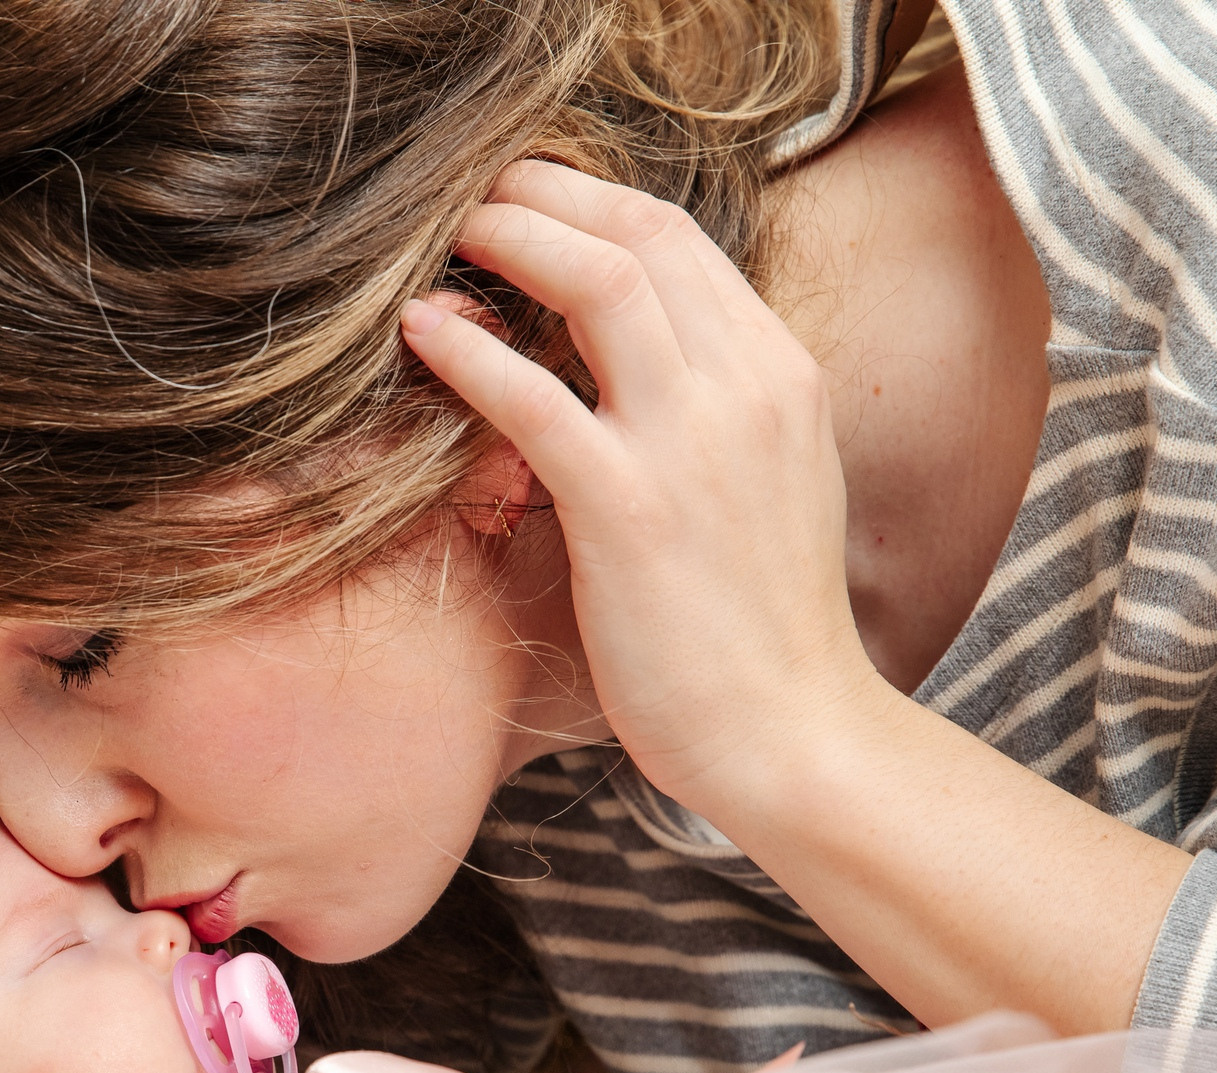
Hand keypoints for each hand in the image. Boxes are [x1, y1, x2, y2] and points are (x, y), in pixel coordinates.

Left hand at [403, 160, 1192, 1036]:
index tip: (524, 202)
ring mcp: (692, 445)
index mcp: (781, 376)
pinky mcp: (631, 511)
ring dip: (508, 241)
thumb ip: (709, 417)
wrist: (795, 734)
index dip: (590, 203)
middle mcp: (747, 388)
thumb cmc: (759, 632)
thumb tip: (626, 380)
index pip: (682, 240)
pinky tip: (420, 335)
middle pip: (639, 233)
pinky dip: (469, 353)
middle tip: (467, 198)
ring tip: (441, 239)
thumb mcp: (762, 490)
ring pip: (598, 281)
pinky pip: (535, 400)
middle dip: (542, 195)